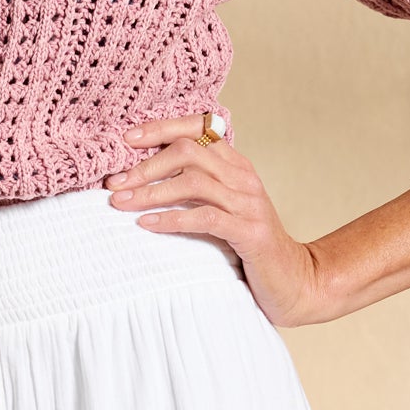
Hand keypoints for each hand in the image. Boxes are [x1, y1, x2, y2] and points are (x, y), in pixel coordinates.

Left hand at [103, 116, 336, 327]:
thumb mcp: (223, 208)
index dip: (160, 128)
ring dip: (151, 192)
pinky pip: (204, 217)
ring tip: (121, 203)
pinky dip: (171, 219)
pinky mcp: (249, 232)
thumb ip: (196, 189)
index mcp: (236, 164)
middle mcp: (244, 177)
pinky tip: (147, 224)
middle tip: (115, 183)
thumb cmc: (249, 245)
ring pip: (193, 182)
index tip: (126, 139)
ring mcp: (248, 203)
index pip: (197, 129)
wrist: (294, 280)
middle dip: (146, 165)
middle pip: (189, 151)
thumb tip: (140, 179)